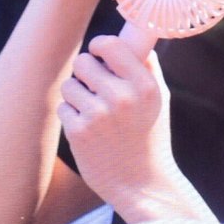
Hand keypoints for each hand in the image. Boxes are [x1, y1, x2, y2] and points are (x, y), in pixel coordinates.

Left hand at [57, 35, 177, 214]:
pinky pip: (64, 107)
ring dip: (77, 95)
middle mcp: (122, 97)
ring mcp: (98, 115)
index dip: (99, 45)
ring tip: (94, 111)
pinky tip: (89, 129)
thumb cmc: (151, 137)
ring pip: (70, 84)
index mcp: (143, 85)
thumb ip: (148, 67)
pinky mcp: (78, 132)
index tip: (99, 52)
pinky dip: (72, 115)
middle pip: (83, 61)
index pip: (110, 44)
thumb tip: (136, 39)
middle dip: (86, 72)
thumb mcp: (159, 99)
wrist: (142, 184)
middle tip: (96, 86)